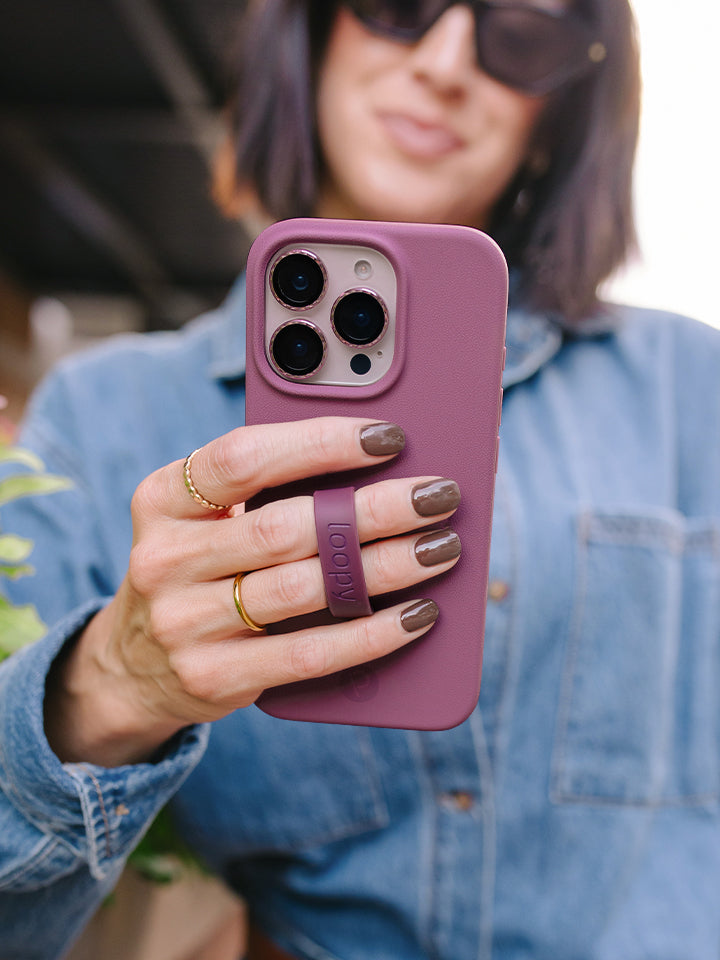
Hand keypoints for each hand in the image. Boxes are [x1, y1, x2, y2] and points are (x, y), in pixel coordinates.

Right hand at [44, 418, 460, 765]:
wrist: (137, 665)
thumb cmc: (202, 567)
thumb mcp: (207, 517)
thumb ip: (267, 490)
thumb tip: (380, 468)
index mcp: (164, 498)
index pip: (244, 458)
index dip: (321, 443)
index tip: (389, 437)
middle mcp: (166, 558)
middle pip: (286, 526)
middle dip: (375, 509)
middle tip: (438, 495)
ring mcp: (184, 622)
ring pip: (304, 589)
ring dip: (386, 567)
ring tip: (441, 548)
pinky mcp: (213, 676)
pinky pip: (309, 653)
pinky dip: (373, 633)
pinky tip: (418, 614)